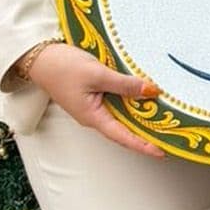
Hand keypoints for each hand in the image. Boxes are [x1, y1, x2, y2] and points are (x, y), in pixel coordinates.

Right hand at [24, 44, 164, 158]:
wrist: (40, 57)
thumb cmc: (63, 67)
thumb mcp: (97, 75)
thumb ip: (125, 84)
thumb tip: (151, 91)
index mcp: (93, 117)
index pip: (123, 136)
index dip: (142, 145)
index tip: (161, 151)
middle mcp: (94, 115)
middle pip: (124, 127)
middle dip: (146, 131)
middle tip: (170, 134)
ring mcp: (93, 105)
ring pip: (122, 113)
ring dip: (141, 114)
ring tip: (164, 116)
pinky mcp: (93, 94)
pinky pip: (117, 101)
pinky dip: (131, 99)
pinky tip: (144, 94)